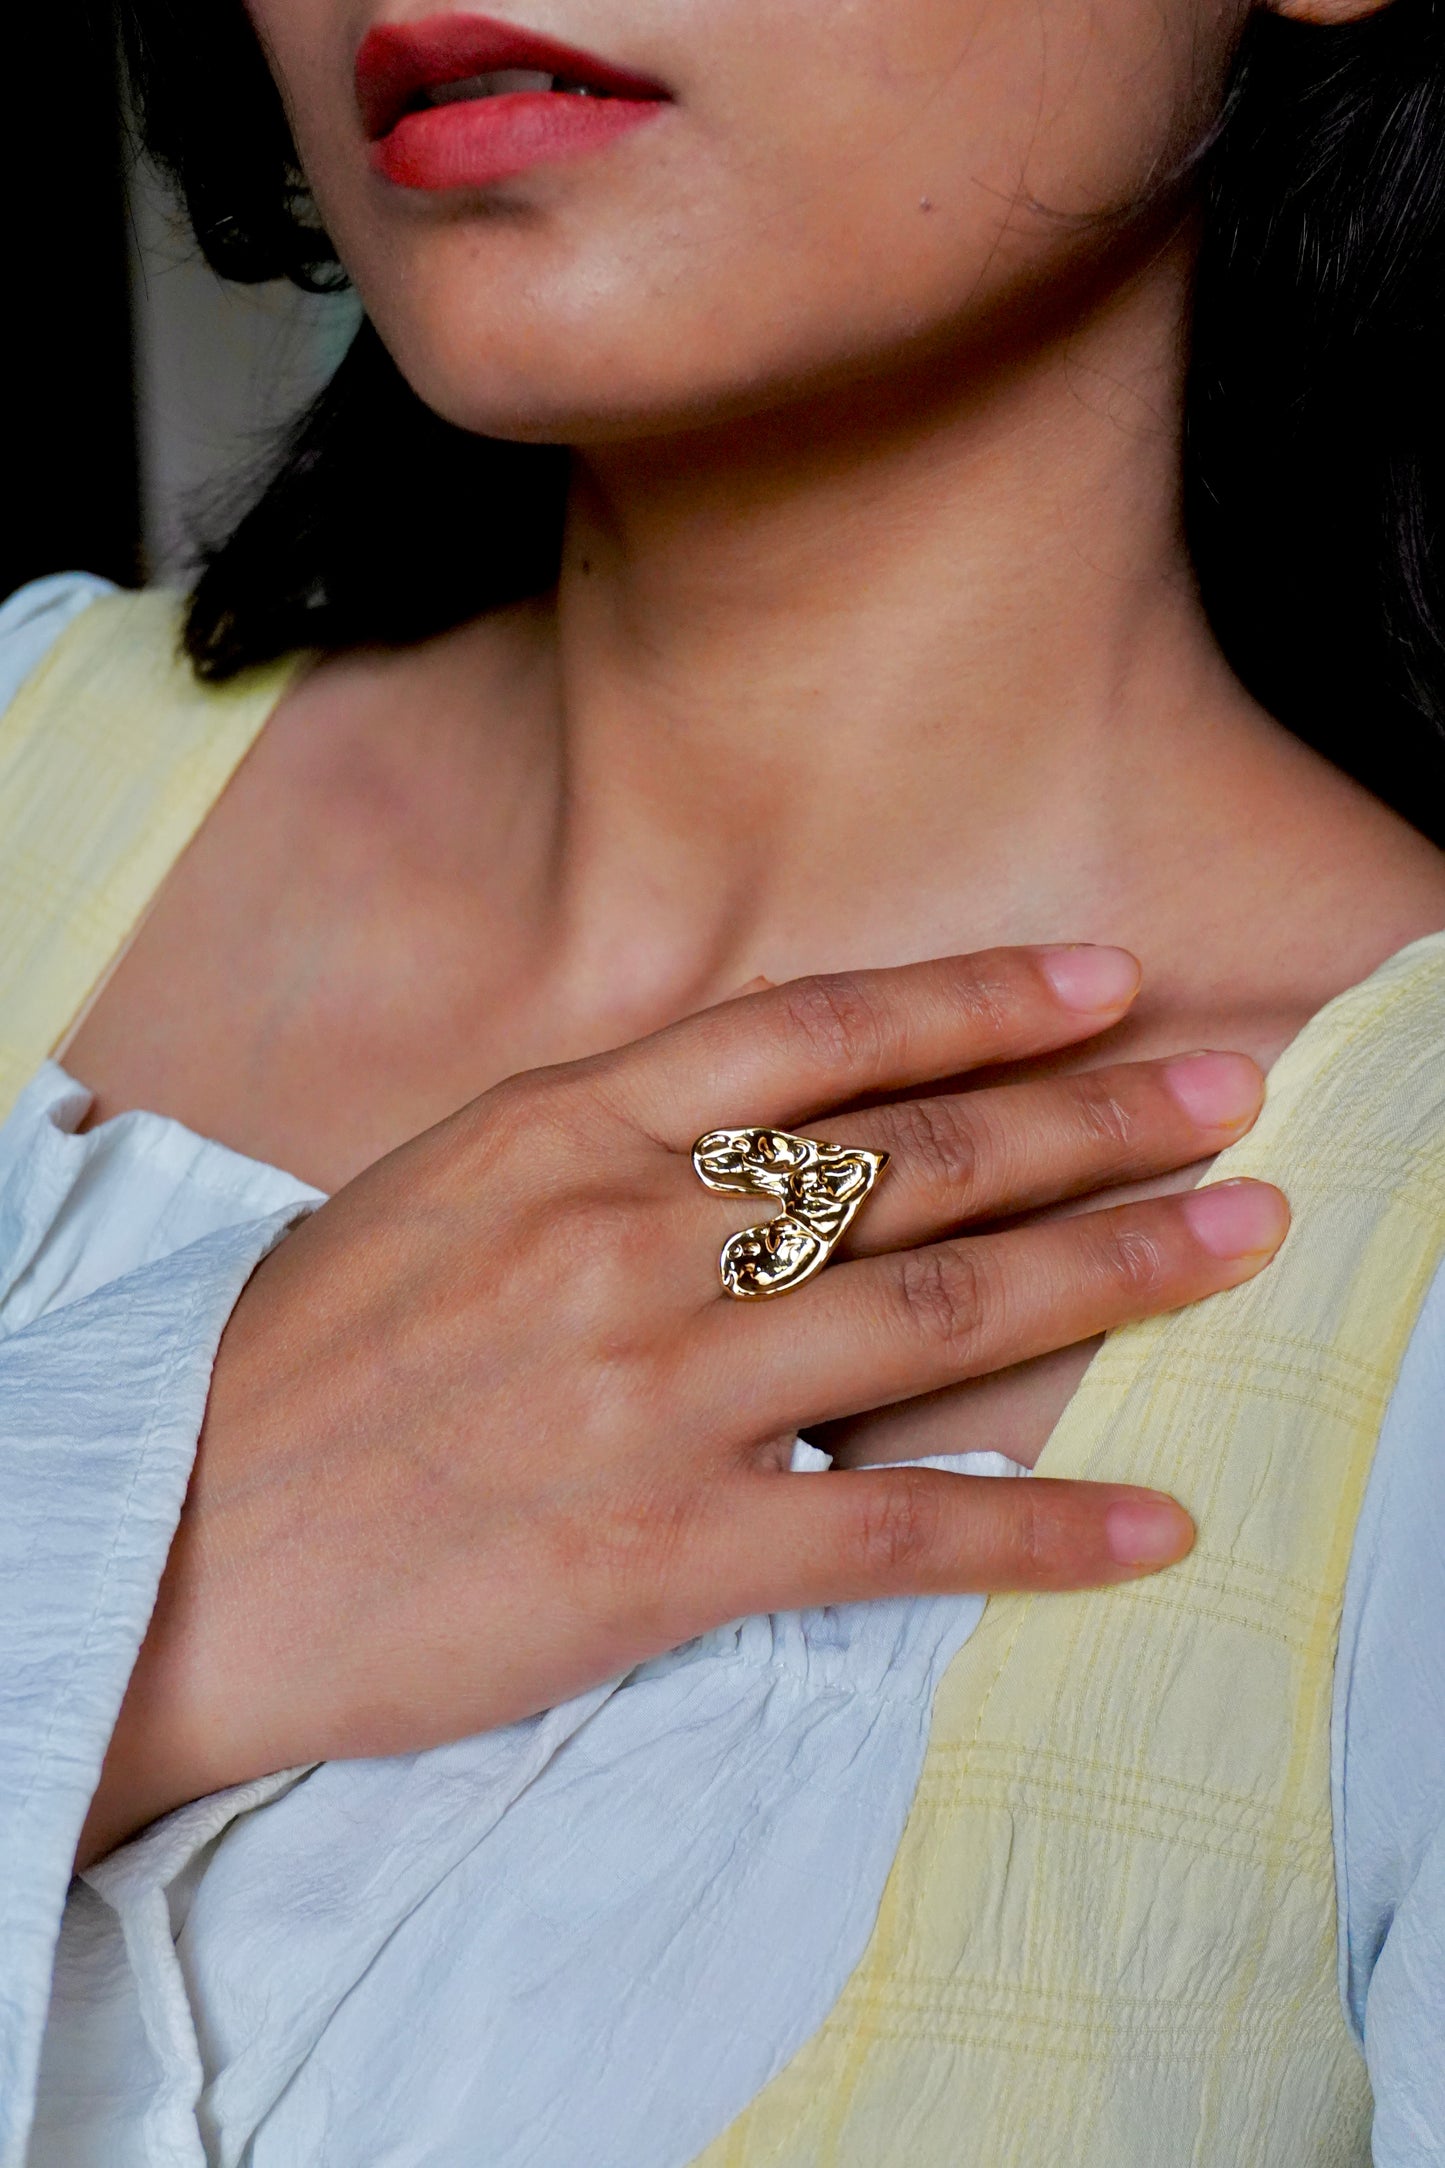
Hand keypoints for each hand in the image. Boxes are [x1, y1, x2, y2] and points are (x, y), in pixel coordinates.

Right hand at [80, 945, 1282, 1863]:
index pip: (814, 1037)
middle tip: (1234, 1094)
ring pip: (939, 1314)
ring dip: (1114, 1270)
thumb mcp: (437, 1195)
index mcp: (560, 1130)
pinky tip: (1150, 1524)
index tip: (1104, 985)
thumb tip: (766, 1137)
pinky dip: (1041, 1528)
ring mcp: (654, 1390)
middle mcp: (625, 1236)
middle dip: (1094, 1119)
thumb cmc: (299, 1370)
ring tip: (1240, 1237)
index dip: (977, 1001)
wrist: (169, 1552)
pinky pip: (898, 1524)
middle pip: (914, 1160)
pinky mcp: (669, 1549)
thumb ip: (603, 1151)